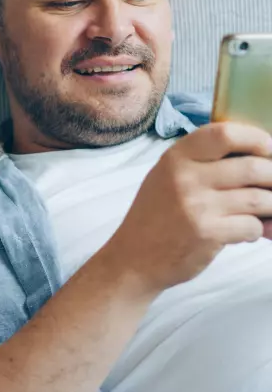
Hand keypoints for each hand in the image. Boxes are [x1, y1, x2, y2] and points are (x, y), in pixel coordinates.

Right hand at [101, 122, 271, 294]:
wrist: (132, 258)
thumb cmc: (156, 217)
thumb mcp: (167, 177)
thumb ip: (202, 162)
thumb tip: (259, 156)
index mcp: (176, 158)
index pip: (226, 133)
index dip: (257, 139)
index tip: (269, 150)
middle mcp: (185, 178)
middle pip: (253, 166)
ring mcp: (196, 206)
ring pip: (259, 198)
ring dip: (270, 206)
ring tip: (265, 211)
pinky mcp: (207, 233)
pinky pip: (252, 226)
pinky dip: (256, 230)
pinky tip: (243, 232)